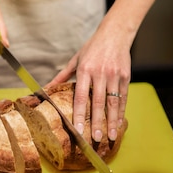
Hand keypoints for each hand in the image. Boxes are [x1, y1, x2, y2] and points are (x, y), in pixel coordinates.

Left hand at [49, 27, 130, 142]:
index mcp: (85, 70)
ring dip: (111, 121)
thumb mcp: (76, 59)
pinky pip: (123, 97)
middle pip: (98, 102)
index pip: (81, 97)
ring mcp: (114, 75)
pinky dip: (121, 112)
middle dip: (97, 122)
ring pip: (113, 102)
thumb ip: (63, 76)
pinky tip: (119, 123)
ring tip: (110, 136)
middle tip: (96, 139)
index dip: (80, 114)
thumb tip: (46, 88)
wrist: (115, 33)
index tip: (78, 129)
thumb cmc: (92, 47)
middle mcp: (100, 73)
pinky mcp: (125, 76)